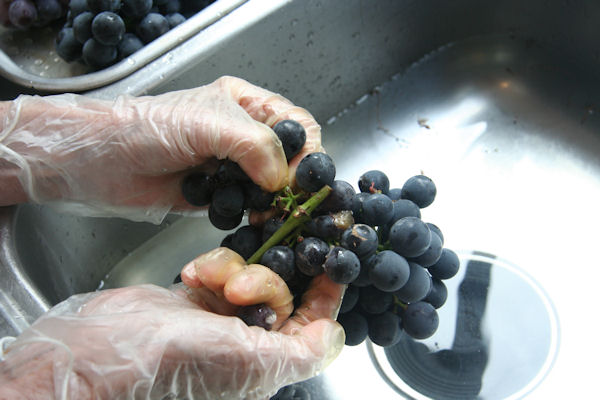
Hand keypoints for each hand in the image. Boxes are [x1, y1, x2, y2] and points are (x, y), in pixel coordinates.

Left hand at [0, 76, 321, 222]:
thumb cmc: (149, 129)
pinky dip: (251, 215)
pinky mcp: (214, 194)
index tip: (304, 179)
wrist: (102, 162)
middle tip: (290, 202)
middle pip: (289, 158)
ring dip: (274, 202)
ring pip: (270, 186)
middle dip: (294, 181)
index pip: (297, 124)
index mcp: (246, 104)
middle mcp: (241, 134)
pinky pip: (245, 206)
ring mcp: (229, 166)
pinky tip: (248, 219)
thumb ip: (254, 146)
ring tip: (268, 213)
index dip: (308, 151)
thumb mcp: (209, 124)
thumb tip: (283, 181)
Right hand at [0, 248, 344, 399]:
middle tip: (239, 288)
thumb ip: (304, 351)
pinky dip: (211, 266)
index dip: (325, 287)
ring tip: (210, 282)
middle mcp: (250, 340)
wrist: (105, 350)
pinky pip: (222, 266)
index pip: (315, 319)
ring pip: (252, 271)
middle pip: (283, 289)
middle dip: (265, 278)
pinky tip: (190, 277)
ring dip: (234, 268)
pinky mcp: (197, 297)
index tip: (332, 252)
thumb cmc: (177, 362)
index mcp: (270, 362)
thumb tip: (337, 334)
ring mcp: (222, 316)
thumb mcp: (253, 362)